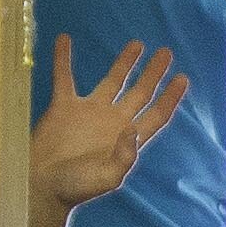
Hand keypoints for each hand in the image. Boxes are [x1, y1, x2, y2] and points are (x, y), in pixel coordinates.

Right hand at [27, 37, 194, 220]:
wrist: (42, 185)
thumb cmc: (76, 187)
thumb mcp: (107, 178)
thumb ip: (124, 157)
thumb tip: (133, 130)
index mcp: (128, 138)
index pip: (156, 114)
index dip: (171, 97)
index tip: (183, 78)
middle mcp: (113, 121)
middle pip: (140, 92)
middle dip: (154, 73)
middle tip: (166, 52)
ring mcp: (89, 112)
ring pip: (112, 81)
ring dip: (124, 62)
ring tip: (137, 44)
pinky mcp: (64, 107)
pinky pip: (64, 77)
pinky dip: (63, 58)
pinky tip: (65, 39)